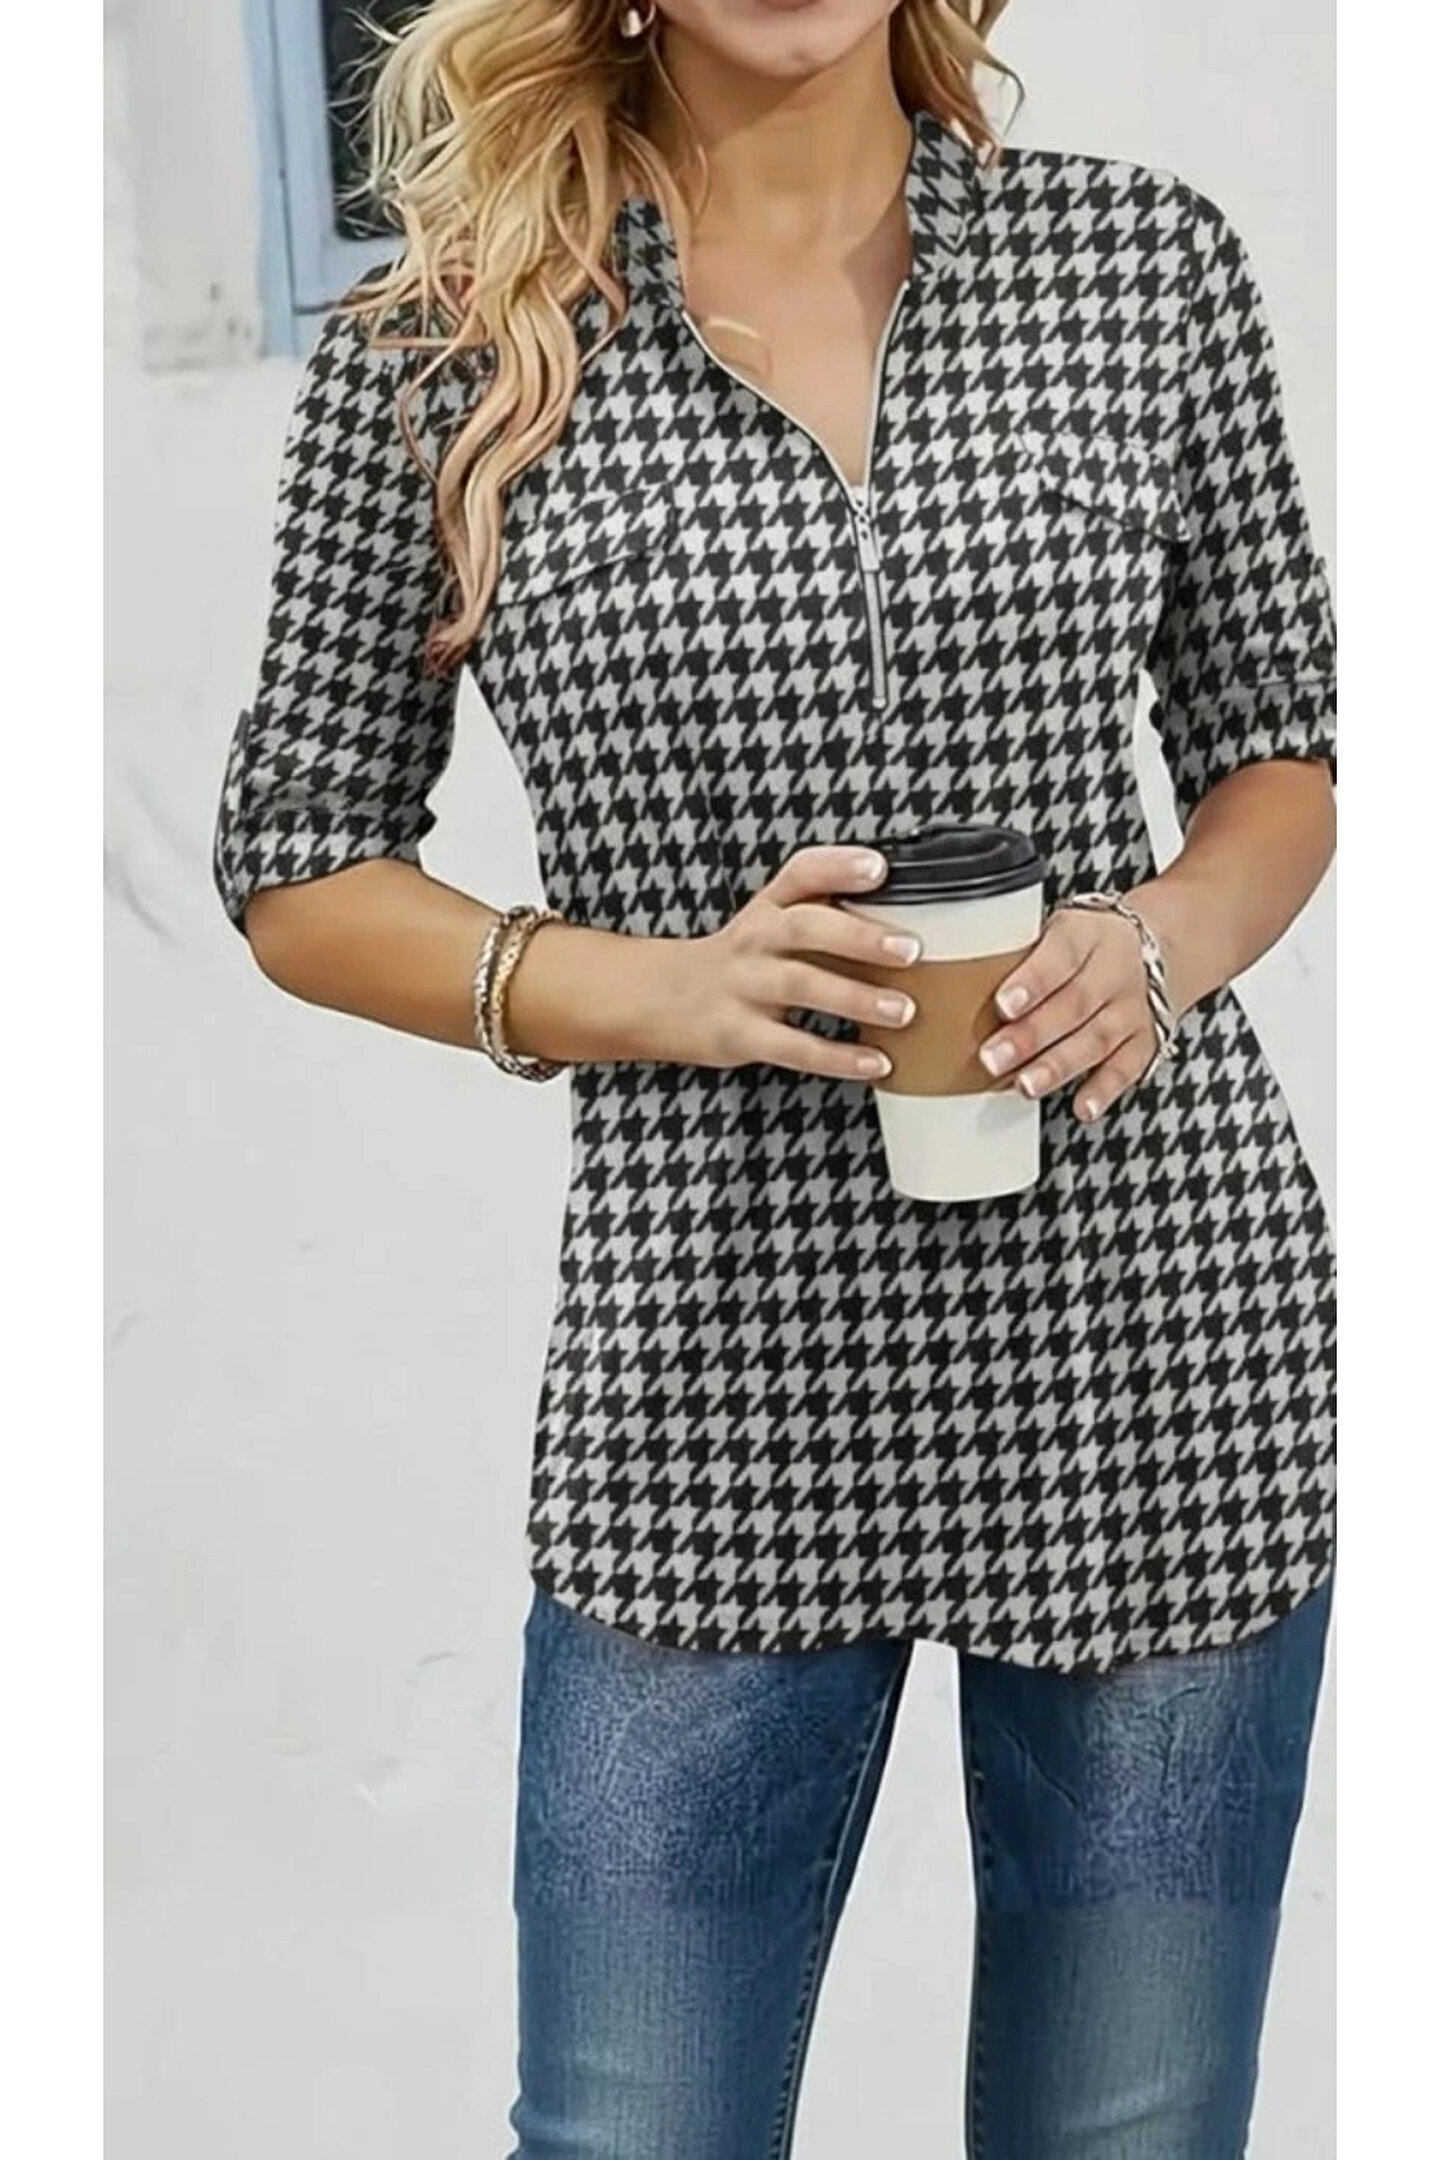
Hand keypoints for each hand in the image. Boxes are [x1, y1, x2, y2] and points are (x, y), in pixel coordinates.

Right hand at [647, 844, 922, 1080]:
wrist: (656, 999)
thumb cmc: (735, 962)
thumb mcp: (765, 922)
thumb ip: (822, 910)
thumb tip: (903, 912)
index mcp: (767, 909)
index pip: (801, 873)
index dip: (839, 866)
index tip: (879, 868)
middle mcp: (755, 940)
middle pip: (804, 927)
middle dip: (859, 937)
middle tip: (909, 949)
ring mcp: (744, 987)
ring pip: (800, 985)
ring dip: (855, 998)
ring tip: (902, 1010)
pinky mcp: (739, 1034)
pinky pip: (793, 1046)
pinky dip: (837, 1056)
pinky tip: (874, 1061)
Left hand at [977, 902, 1162, 1123]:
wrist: (1153, 947)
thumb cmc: (1084, 945)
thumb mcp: (1053, 932)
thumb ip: (1015, 954)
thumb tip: (952, 986)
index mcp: (1085, 935)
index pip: (1060, 954)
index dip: (1031, 981)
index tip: (1002, 1004)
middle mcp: (1114, 970)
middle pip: (1073, 1004)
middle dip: (1030, 1035)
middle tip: (992, 1058)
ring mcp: (1132, 1008)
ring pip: (1096, 1039)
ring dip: (1058, 1066)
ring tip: (1026, 1085)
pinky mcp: (1144, 1041)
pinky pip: (1126, 1069)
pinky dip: (1103, 1090)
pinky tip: (1081, 1106)